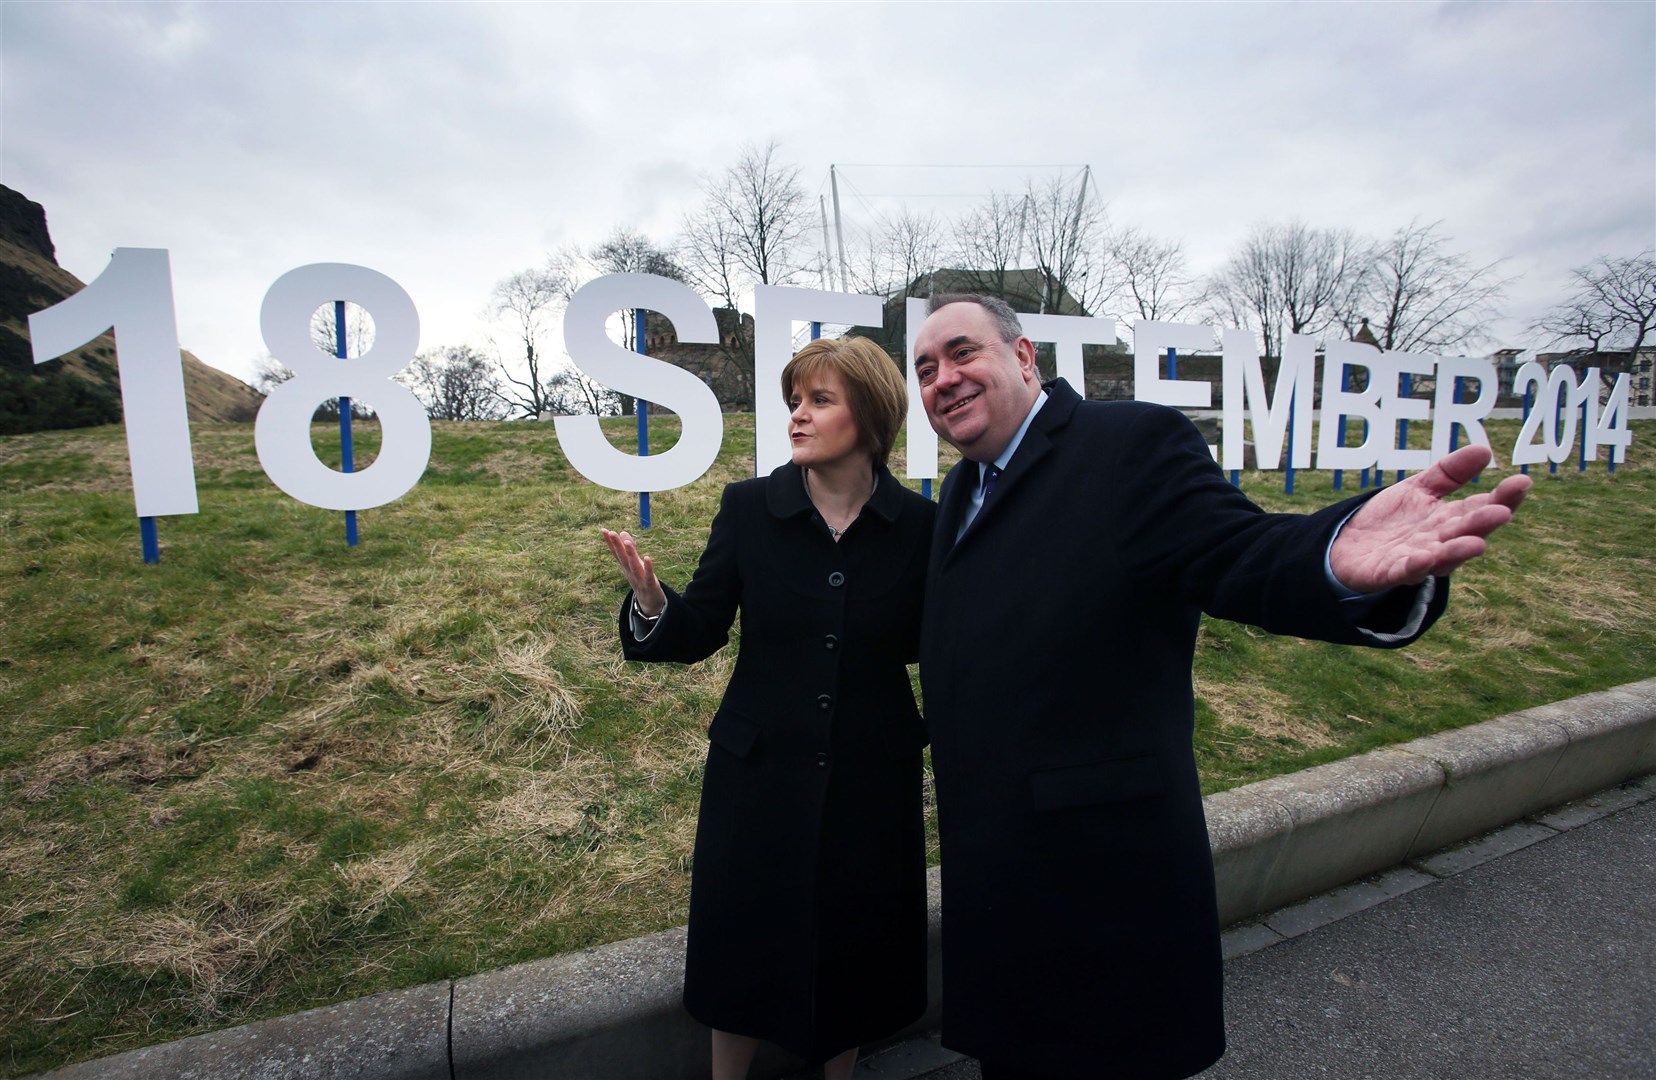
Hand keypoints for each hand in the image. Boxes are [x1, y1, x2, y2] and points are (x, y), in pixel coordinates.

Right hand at [601, 528, 666, 615]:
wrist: (649, 602)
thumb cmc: (640, 579)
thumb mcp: (634, 563)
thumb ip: (630, 548)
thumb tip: (623, 532)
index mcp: (625, 566)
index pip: (616, 552)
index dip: (610, 542)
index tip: (603, 530)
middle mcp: (629, 572)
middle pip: (622, 558)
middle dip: (617, 545)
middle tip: (611, 532)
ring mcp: (639, 578)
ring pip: (633, 565)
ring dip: (630, 554)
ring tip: (627, 542)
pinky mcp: (650, 584)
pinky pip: (648, 575)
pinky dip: (648, 567)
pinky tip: (647, 557)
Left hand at [1329, 444, 1531, 592]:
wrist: (1347, 545)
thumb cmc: (1391, 519)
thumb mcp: (1419, 488)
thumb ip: (1449, 473)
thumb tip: (1485, 449)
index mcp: (1450, 519)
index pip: (1481, 507)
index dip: (1503, 497)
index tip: (1522, 481)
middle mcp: (1439, 542)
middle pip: (1466, 533)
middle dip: (1483, 524)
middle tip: (1502, 513)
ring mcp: (1416, 559)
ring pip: (1442, 558)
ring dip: (1458, 552)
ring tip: (1477, 545)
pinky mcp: (1390, 573)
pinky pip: (1405, 571)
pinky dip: (1416, 567)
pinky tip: (1424, 557)